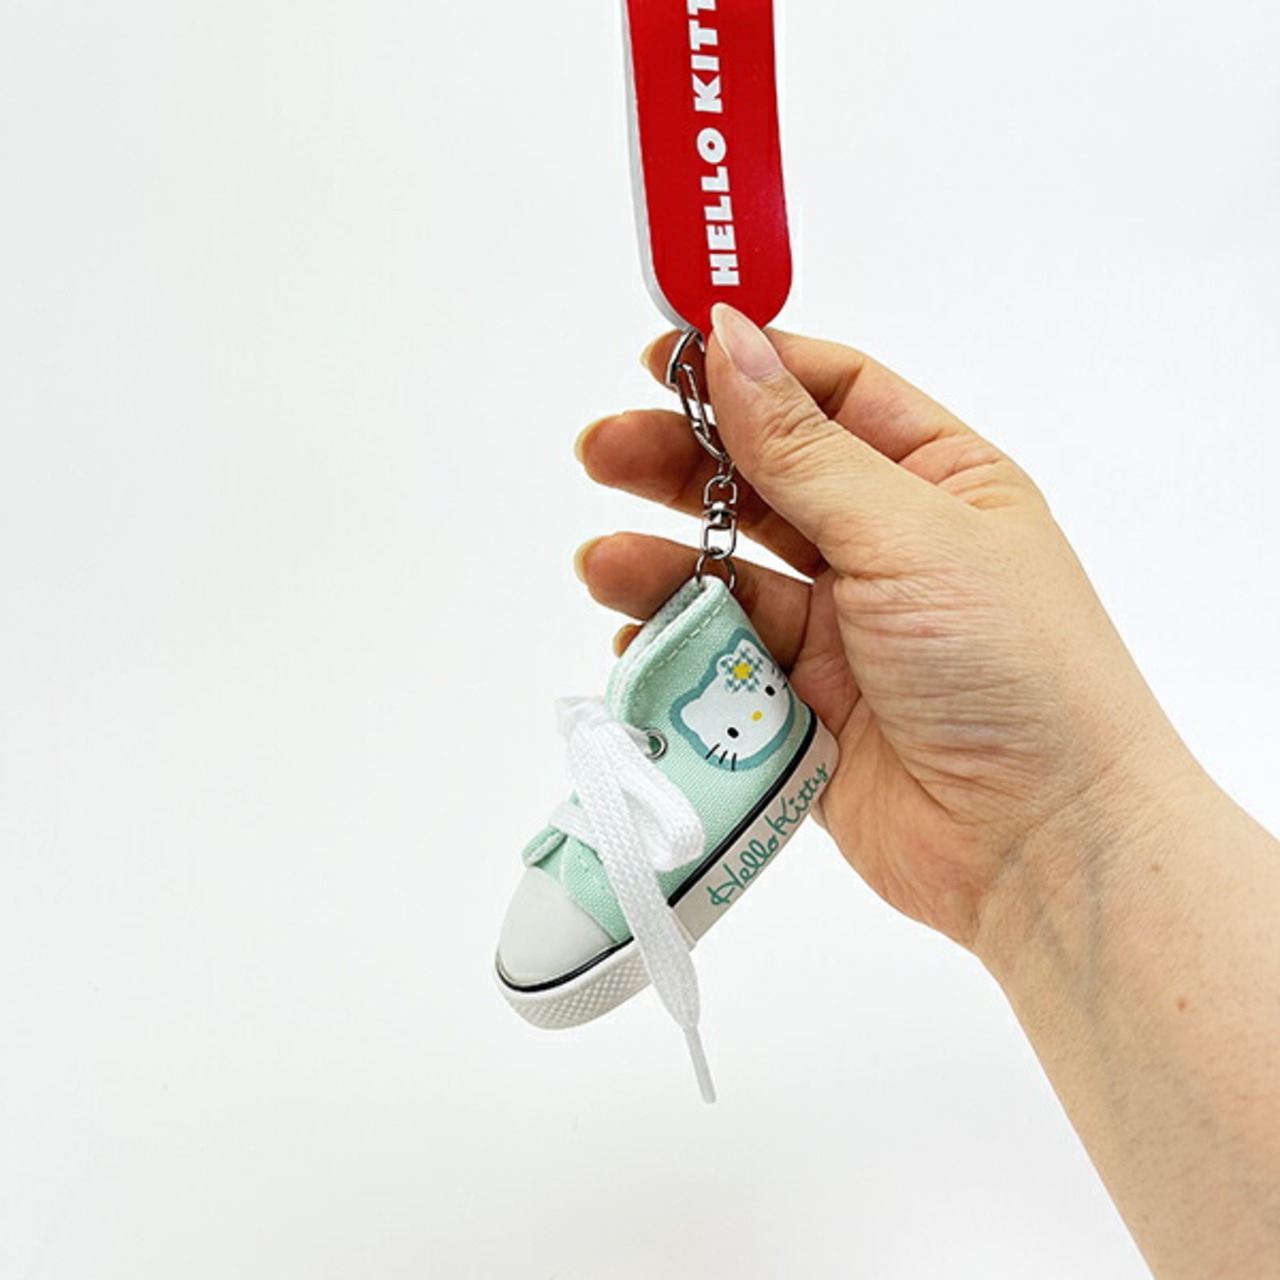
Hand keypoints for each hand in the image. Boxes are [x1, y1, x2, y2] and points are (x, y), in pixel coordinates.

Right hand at [575, 304, 1200, 950]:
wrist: (1039, 843)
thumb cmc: (1014, 669)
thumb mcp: (909, 533)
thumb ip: (805, 449)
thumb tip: (731, 343)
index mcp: (937, 480)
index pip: (830, 394)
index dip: (749, 369)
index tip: (666, 356)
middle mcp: (885, 546)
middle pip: (762, 480)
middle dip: (680, 462)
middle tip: (602, 452)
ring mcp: (842, 627)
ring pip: (732, 573)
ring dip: (664, 564)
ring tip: (604, 566)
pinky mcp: (803, 703)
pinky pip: (724, 658)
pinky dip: (678, 647)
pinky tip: (641, 642)